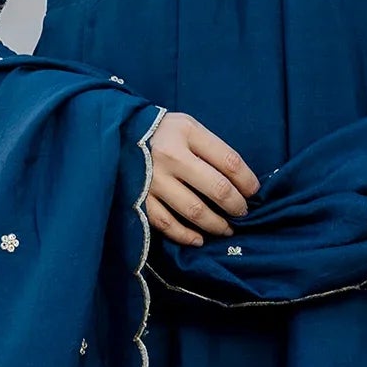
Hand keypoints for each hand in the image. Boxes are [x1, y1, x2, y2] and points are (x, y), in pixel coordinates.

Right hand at [146, 110, 258, 243]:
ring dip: (216, 224)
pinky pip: (167, 224)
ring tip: (226, 229)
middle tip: (242, 212)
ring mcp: (153, 180)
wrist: (113, 135)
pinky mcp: (139, 199)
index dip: (248, 181)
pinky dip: (186, 236)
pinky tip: (199, 239)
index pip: (230, 161)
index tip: (254, 192)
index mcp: (186, 133)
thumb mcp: (186, 126)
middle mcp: (170, 156)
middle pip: (217, 188)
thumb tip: (239, 181)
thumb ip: (210, 147)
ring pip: (195, 211)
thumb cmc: (160, 132)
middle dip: (236, 206)